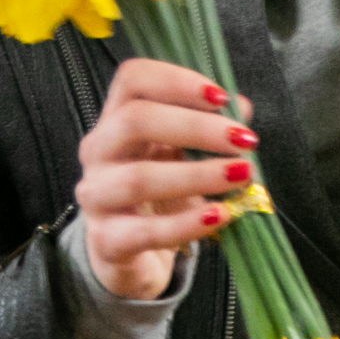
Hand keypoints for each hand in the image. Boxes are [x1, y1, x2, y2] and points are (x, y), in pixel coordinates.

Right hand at [75, 57, 258, 301]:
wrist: (134, 259)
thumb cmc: (161, 198)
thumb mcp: (185, 157)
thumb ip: (210, 129)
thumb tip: (243, 108)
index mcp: (116, 120)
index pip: (132, 79)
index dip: (175, 80)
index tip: (221, 97)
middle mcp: (99, 151)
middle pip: (134, 121)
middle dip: (196, 127)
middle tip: (243, 140)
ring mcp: (96, 196)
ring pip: (138, 178)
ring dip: (197, 175)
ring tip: (241, 176)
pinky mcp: (106, 241)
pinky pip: (144, 231)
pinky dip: (186, 223)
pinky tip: (220, 216)